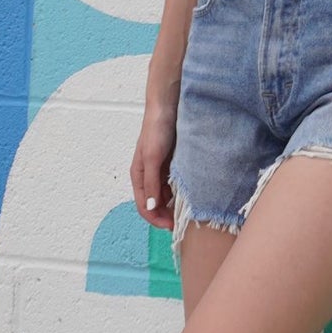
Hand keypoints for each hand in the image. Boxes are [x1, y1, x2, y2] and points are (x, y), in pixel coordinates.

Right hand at [132, 100, 178, 231]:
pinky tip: (193, 192)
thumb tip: (150, 208)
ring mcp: (161, 170)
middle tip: (184, 221)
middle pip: (155, 204)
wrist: (168, 106)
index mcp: (138, 176)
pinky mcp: (173, 163)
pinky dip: (182, 191)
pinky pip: (176, 183)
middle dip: (167, 215)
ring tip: (190, 209)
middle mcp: (148, 175)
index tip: (172, 226)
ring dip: (175, 204)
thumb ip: (151, 184)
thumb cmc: (156, 129)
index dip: (156, 219)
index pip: (144, 207)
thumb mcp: (153, 158)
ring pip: (167, 195)